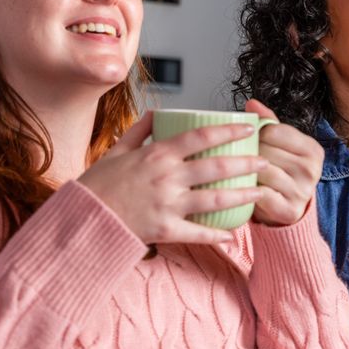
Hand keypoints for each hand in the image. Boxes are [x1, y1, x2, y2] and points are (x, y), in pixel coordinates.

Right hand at [78, 112, 267, 243]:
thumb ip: (139, 132)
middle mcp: (166, 178)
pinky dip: (217, 234)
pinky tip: (232, 234)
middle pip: (217, 167)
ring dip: (242, 196)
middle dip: (246, 164)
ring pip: (215, 200)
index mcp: (157, 155)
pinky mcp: (165, 230)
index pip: (201, 137)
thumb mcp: (116, 152)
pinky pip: (198, 233)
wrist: (82, 220)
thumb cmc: (98, 185)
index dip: (229, 131)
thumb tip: (157, 113)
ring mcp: (167, 205)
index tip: (250, 129)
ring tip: (261, 193)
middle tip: (265, 163)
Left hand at [244, 99, 322, 226]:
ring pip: (262, 171)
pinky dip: (249, 191)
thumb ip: (268, 122)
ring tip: (242, 172)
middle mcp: (311, 169)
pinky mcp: (289, 209)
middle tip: (244, 158)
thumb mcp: (281, 145)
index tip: (252, 140)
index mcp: (313, 149)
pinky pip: (260, 194)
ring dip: (247, 172)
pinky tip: (246, 189)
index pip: (274, 130)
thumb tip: (251, 103)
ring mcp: (302, 191)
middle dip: (250, 153)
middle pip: (266, 150)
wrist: (288, 209)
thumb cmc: (282, 172)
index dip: (256, 134)